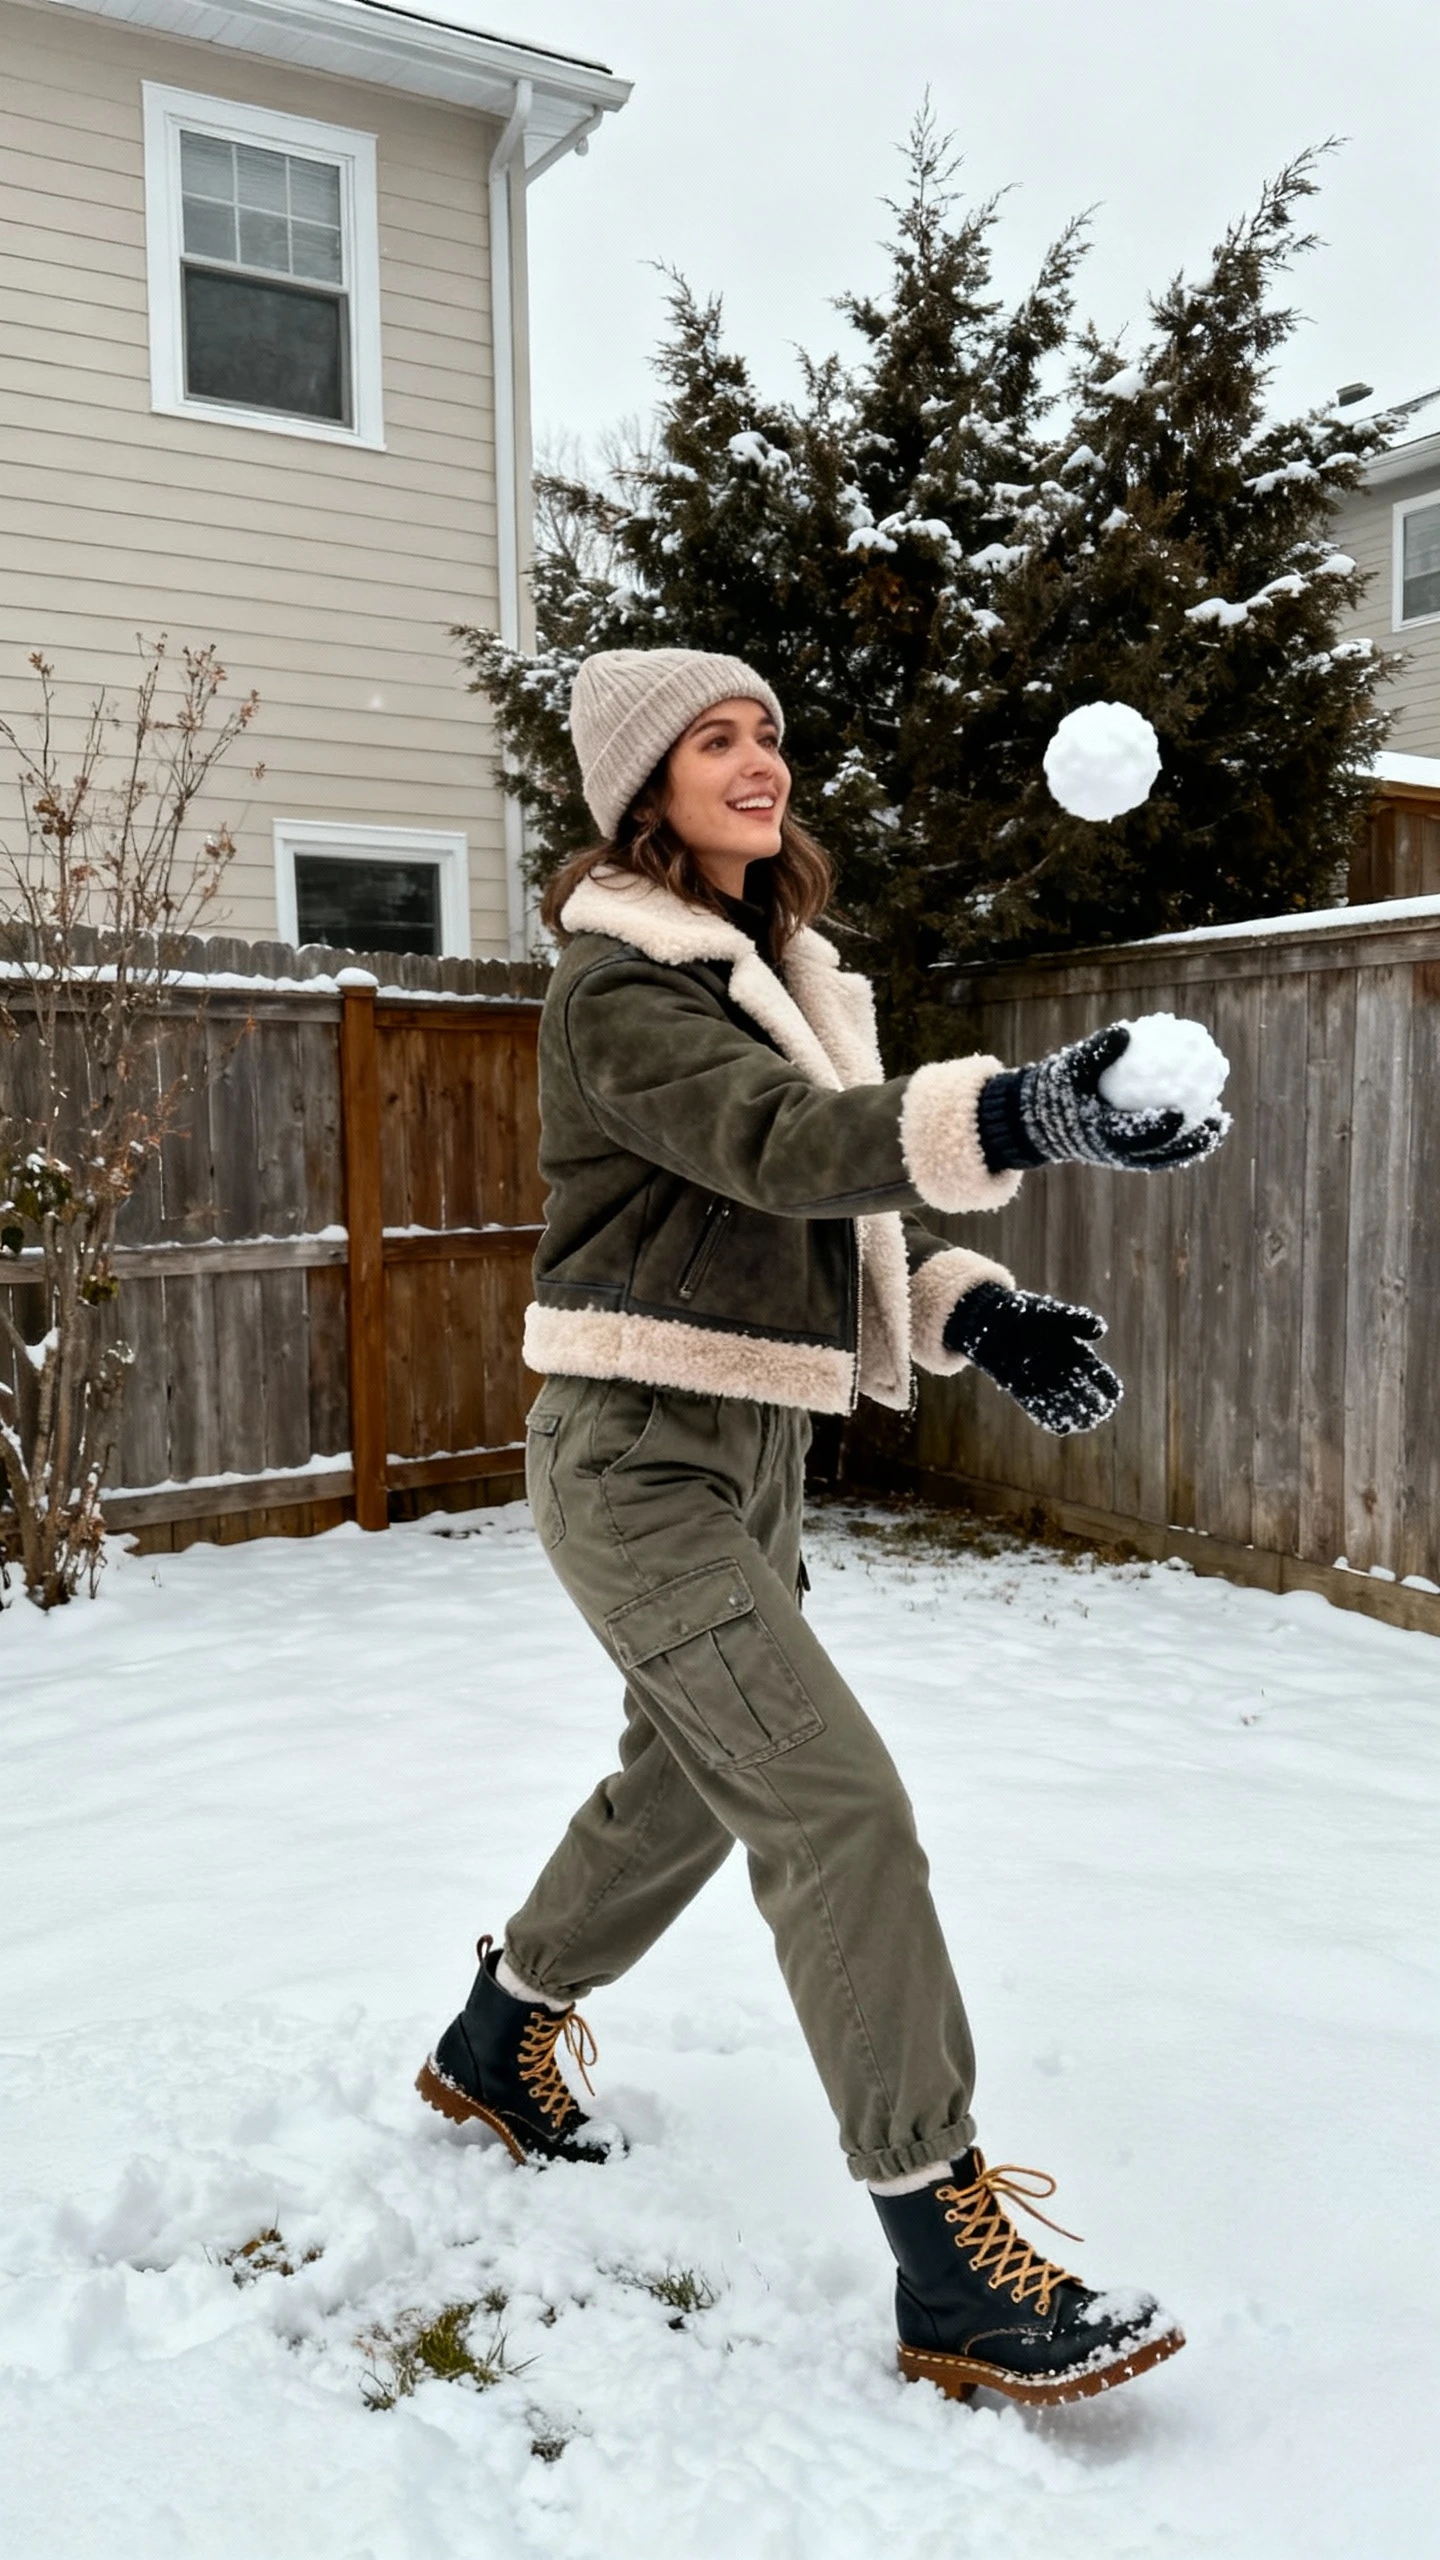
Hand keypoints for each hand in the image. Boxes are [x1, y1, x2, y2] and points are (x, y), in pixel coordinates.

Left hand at [943, 1282, 1121, 1434]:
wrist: (992, 1320)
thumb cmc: (1026, 1313)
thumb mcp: (1052, 1314)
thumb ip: (1076, 1320)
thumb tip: (1100, 1329)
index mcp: (1076, 1353)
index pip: (1099, 1375)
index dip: (1108, 1386)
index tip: (1113, 1395)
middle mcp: (1062, 1370)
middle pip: (1085, 1393)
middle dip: (1094, 1404)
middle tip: (1100, 1412)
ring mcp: (1044, 1381)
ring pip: (1063, 1404)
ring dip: (1074, 1415)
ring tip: (1084, 1423)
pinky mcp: (1022, 1390)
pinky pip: (1038, 1409)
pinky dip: (1049, 1418)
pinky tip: (1060, 1427)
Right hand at [1019, 1025, 1225, 1171]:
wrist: (1045, 1117)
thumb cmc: (1059, 1087)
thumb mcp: (1070, 1066)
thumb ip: (1095, 1051)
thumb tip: (1125, 1030)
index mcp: (1098, 1136)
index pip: (1132, 1137)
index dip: (1157, 1129)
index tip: (1179, 1111)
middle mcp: (1115, 1153)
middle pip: (1158, 1154)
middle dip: (1187, 1143)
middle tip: (1212, 1122)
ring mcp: (1125, 1155)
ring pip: (1165, 1154)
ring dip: (1193, 1143)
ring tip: (1219, 1122)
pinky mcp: (1131, 1151)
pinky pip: (1162, 1145)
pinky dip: (1184, 1135)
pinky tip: (1205, 1115)